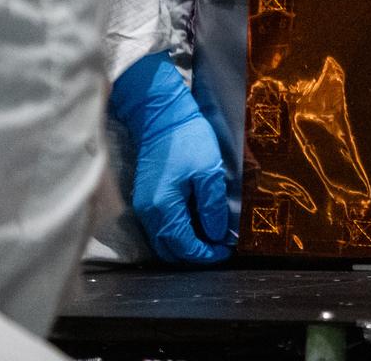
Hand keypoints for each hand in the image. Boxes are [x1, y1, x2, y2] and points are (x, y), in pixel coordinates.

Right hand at [108, 52, 232, 263]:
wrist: (160, 116)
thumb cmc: (186, 139)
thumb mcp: (208, 171)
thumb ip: (212, 206)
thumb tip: (217, 234)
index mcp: (164, 208)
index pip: (184, 246)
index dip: (206, 254)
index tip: (226, 251)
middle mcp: (148, 213)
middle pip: (170, 250)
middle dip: (195, 253)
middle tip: (219, 247)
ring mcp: (144, 206)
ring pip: (163, 240)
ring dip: (186, 243)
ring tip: (211, 236)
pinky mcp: (145, 197)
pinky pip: (160, 226)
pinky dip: (177, 231)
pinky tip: (196, 221)